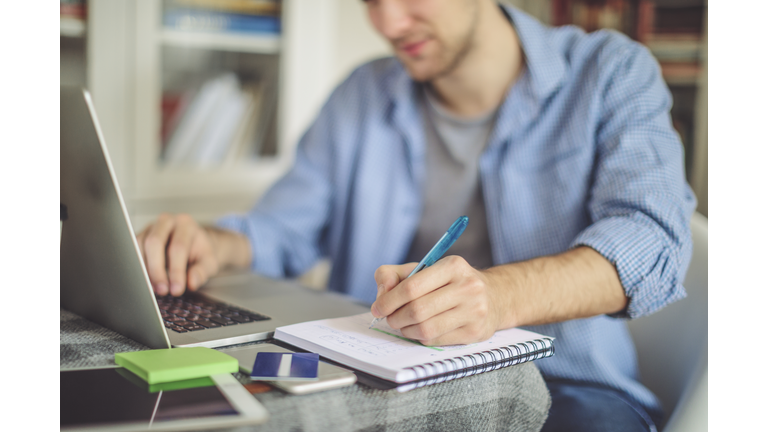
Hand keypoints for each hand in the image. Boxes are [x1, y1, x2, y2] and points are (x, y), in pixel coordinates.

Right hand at [136, 213, 220, 295]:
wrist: (196, 243)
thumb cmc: (201, 251)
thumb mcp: (209, 261)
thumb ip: (202, 271)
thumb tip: (191, 283)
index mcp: (186, 224)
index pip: (178, 247)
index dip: (176, 271)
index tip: (177, 289)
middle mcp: (166, 222)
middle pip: (154, 243)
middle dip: (157, 270)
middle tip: (163, 290)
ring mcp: (150, 228)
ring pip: (140, 246)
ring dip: (145, 270)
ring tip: (154, 288)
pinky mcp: (140, 237)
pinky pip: (133, 251)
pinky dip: (138, 268)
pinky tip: (146, 281)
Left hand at [371, 256, 503, 345]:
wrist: (494, 296)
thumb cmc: (452, 282)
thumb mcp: (425, 269)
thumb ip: (395, 274)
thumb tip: (382, 294)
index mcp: (453, 266)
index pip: (412, 286)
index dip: (389, 300)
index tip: (378, 307)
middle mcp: (467, 287)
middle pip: (417, 310)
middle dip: (395, 317)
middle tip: (390, 318)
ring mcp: (474, 311)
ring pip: (425, 328)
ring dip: (406, 329)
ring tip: (403, 324)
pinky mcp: (474, 332)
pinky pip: (435, 340)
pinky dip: (420, 337)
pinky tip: (421, 329)